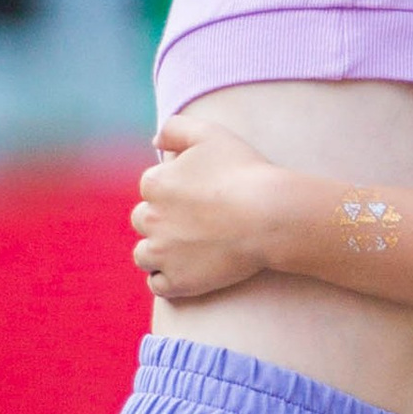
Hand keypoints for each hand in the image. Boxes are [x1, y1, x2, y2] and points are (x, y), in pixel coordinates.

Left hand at [133, 112, 290, 303]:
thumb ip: (175, 128)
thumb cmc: (243, 171)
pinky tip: (188, 268)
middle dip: (162, 219)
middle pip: (144, 220)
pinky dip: (168, 279)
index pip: (151, 187)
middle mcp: (150, 219)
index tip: (198, 193)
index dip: (173, 189)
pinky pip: (158, 285)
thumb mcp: (209, 133)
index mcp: (154, 184)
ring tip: (188, 247)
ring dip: (159, 251)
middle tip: (195, 220)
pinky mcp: (178, 282)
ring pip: (144, 254)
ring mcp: (163, 254)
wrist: (269, 216)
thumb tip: (155, 142)